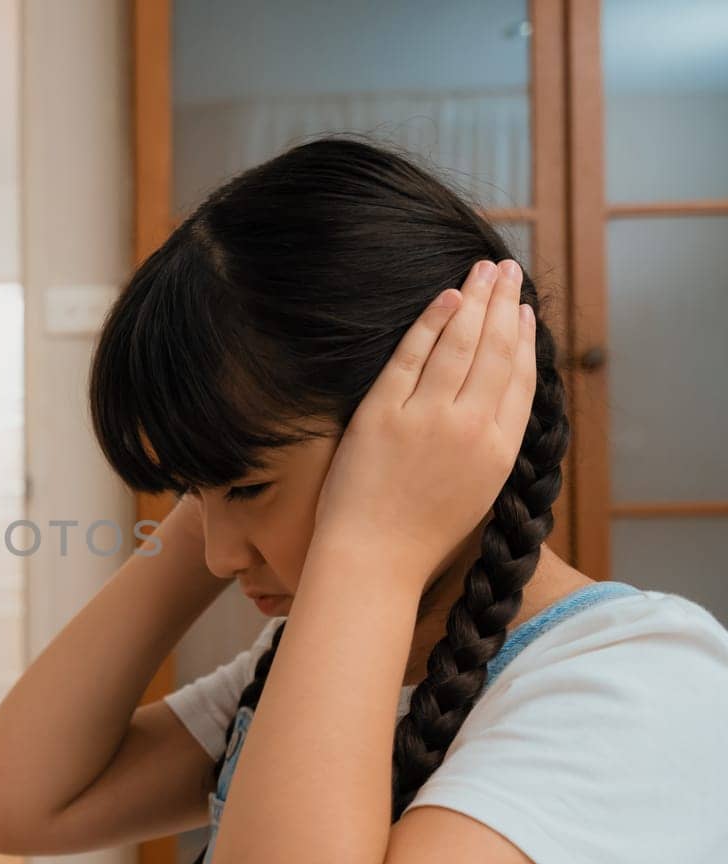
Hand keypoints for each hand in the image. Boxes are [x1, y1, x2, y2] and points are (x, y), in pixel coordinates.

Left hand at [313, 260, 536, 586]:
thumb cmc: (417, 537)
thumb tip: (493, 409)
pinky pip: (412, 355)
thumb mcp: (475, 494)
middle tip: (508, 270)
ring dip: (475, 300)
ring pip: (461, 345)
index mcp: (499, 453)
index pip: (519, 382)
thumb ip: (488, 448)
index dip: (524, 342)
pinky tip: (445, 297)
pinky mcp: (384, 414)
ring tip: (484, 269)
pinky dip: (432, 322)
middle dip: (504, 305)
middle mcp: (470, 429)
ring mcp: (427, 419)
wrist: (372, 561)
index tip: (524, 313)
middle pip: (496, 352)